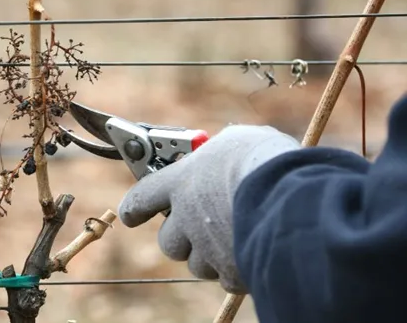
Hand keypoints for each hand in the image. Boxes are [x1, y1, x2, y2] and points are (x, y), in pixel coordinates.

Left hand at [117, 124, 300, 293]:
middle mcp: (186, 216)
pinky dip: (238, 270)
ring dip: (211, 255)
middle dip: (183, 239)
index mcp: (182, 180)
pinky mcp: (230, 272)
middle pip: (168, 241)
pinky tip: (254, 251)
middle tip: (202, 229)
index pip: (144, 196)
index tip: (130, 215)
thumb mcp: (240, 142)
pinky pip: (227, 278)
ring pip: (198, 264)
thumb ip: (222, 156)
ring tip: (236, 237)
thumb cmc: (267, 160)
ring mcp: (206, 247)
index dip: (135, 208)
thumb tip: (226, 158)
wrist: (291, 197)